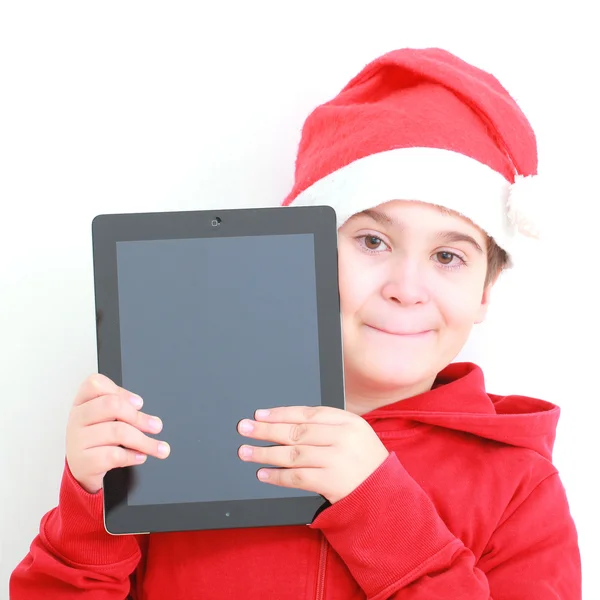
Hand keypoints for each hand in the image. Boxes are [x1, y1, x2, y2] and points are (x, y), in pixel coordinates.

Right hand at [66, 374, 170, 493]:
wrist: (79, 469)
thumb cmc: (96, 438)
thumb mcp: (105, 418)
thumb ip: (122, 409)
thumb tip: (145, 413)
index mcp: (83, 401)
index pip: (96, 384)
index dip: (121, 392)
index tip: (139, 404)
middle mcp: (78, 418)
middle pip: (111, 406)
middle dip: (139, 417)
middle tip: (156, 426)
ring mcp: (78, 440)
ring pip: (117, 432)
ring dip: (145, 441)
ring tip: (160, 448)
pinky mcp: (84, 462)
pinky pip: (114, 455)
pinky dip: (133, 456)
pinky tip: (140, 456)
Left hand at [237, 406, 388, 503]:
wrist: (386, 496)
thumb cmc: (366, 463)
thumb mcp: (355, 435)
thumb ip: (327, 427)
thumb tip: (286, 422)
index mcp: (349, 421)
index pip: (308, 413)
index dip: (281, 413)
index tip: (260, 414)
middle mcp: (343, 438)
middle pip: (296, 431)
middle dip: (266, 430)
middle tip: (244, 428)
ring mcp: (338, 460)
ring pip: (293, 454)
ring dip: (266, 453)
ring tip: (246, 452)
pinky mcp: (333, 482)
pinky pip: (298, 477)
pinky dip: (277, 476)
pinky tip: (263, 474)